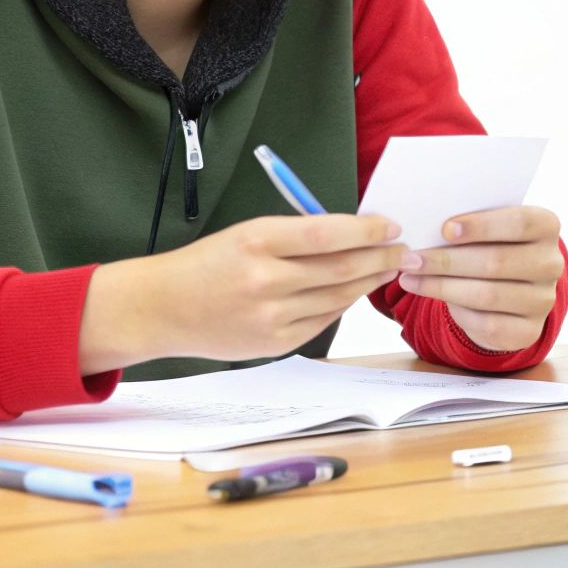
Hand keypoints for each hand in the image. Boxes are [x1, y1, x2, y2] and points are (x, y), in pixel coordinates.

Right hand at [80, 214, 411, 373]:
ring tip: (388, 267)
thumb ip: (296, 235)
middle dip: (381, 257)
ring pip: (338, 296)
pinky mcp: (274, 342)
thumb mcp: (247, 233)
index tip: (391, 225)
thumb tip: (353, 234)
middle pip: (341, 268)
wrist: (163, 308)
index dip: (367, 229)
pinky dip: (344, 303)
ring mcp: (270, 316)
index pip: (327, 233)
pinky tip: (355, 291)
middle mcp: (265, 280)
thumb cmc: (208, 263)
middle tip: (404, 249)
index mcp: (257, 242)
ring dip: (369, 280)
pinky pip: (323, 320)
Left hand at [398, 206, 563, 352]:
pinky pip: (487, 323)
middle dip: (448, 260)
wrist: (509, 287)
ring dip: (442, 286)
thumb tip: (427, 227)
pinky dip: (455, 311)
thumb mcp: (487, 228)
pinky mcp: (529, 331)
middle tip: (412, 258)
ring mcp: (543, 300)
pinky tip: (431, 296)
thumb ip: (468, 225)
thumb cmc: (490, 244)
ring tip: (410, 277)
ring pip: (487, 294)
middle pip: (497, 261)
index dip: (482, 225)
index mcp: (547, 227)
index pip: (520, 222)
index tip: (445, 229)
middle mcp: (551, 263)